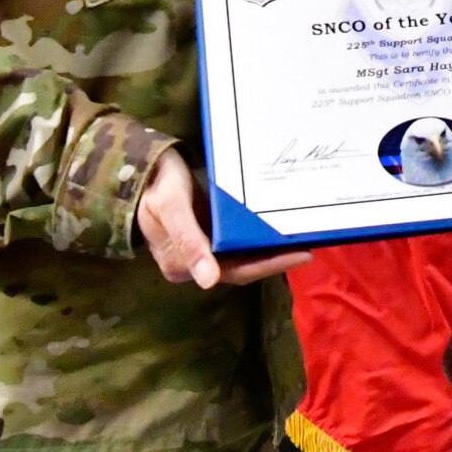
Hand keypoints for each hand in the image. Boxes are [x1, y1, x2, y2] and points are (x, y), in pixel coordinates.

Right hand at [136, 148, 310, 287]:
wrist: (140, 168)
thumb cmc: (156, 187)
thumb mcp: (171, 209)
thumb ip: (189, 242)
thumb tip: (208, 282)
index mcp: (183, 265)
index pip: (236, 272)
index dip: (269, 266)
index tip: (301, 255)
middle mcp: (195, 263)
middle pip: (244, 266)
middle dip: (276, 258)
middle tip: (311, 243)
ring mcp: (202, 248)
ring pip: (242, 255)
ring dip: (270, 248)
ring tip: (303, 235)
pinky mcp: (207, 233)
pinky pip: (237, 239)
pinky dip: (258, 235)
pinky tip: (278, 225)